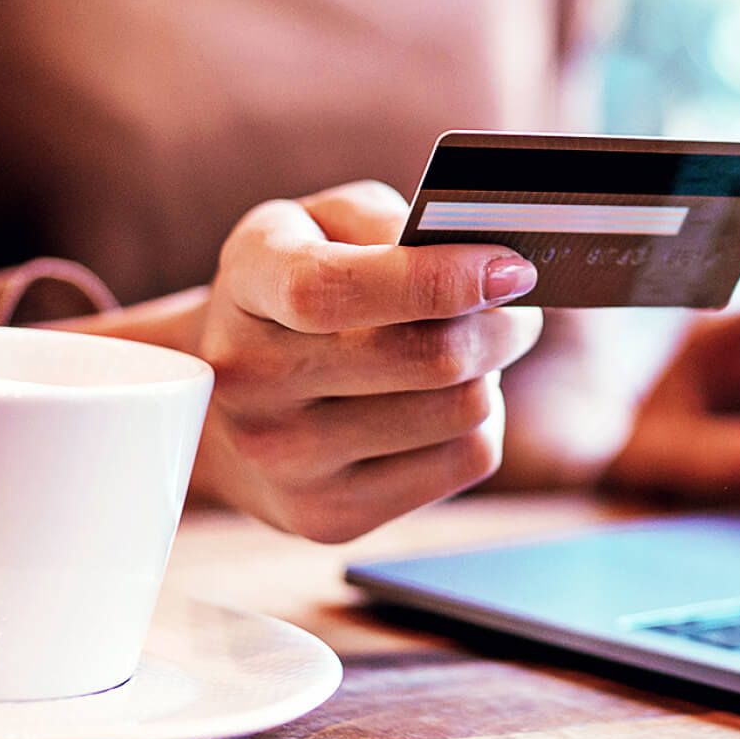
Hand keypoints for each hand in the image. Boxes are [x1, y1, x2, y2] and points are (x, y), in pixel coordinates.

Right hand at [190, 181, 543, 541]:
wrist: (224, 405)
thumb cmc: (298, 287)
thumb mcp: (321, 222)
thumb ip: (387, 221)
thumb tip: (478, 262)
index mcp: (249, 283)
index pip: (333, 290)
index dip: (436, 278)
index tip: (509, 269)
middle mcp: (252, 380)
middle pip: (428, 359)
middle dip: (501, 325)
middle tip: (515, 307)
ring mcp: (286, 461)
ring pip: (461, 412)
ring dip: (489, 373)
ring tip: (462, 354)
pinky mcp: (328, 517)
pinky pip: (464, 461)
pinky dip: (477, 425)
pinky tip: (441, 405)